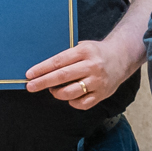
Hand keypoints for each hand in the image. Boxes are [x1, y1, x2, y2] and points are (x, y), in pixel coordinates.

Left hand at [26, 35, 140, 109]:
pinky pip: (82, 103)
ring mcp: (98, 82)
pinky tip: (70, 96)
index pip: (59, 61)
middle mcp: (92, 66)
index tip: (29, 74)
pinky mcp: (103, 94)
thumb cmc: (96, 52)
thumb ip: (67, 56)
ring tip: (53, 90)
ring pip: (71, 93)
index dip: (42, 69)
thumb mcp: (82, 46)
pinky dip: (72, 102)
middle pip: (62, 77)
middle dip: (43, 82)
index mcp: (85, 51)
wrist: (121, 58)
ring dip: (57, 93)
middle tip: (31, 86)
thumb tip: (42, 68)